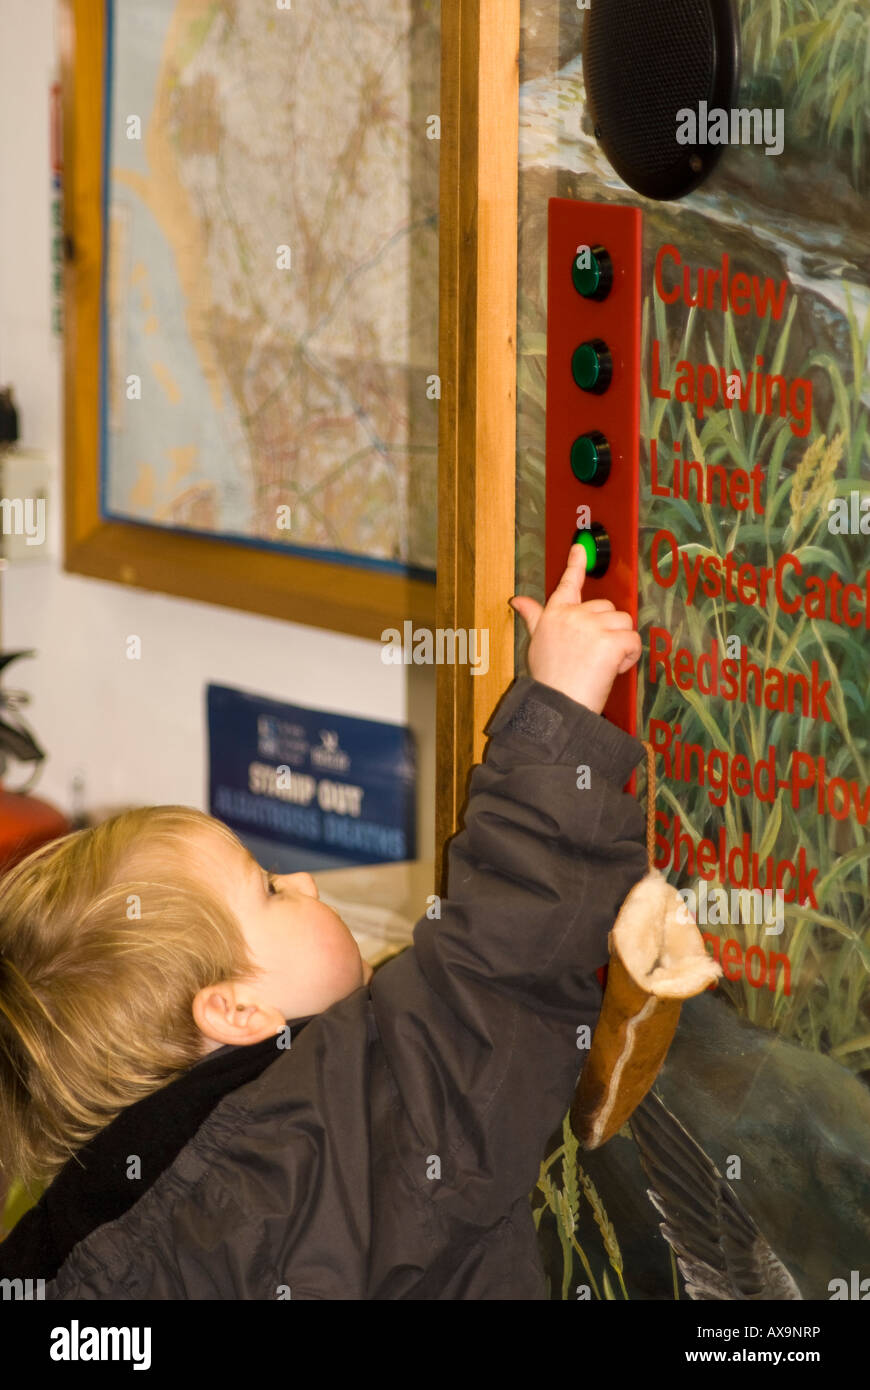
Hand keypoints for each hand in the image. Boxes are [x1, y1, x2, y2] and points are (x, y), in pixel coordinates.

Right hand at [509, 542, 641, 714]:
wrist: (557, 705)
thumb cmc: (548, 679)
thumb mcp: (537, 643)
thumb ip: (534, 617)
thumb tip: (517, 600)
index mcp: (555, 614)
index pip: (568, 583)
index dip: (576, 564)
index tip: (580, 547)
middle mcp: (573, 614)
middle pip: (608, 609)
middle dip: (609, 631)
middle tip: (593, 657)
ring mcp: (592, 626)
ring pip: (624, 623)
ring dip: (620, 644)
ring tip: (602, 665)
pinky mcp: (610, 641)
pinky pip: (632, 641)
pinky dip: (629, 657)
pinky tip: (611, 670)